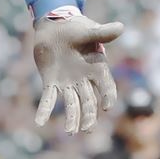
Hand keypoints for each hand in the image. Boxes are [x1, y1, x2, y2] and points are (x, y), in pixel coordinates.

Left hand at [33, 6, 123, 133]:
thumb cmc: (76, 28)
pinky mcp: (51, 81)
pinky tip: (39, 122)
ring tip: (70, 132)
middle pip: (89, 101)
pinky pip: (48, 98)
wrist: (55, 26)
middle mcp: (84, 80)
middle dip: (88, 115)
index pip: (106, 86)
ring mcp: (68, 82)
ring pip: (72, 104)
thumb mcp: (89, 30)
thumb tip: (121, 27)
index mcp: (96, 68)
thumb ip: (102, 33)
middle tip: (87, 130)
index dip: (107, 96)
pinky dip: (44, 110)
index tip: (106, 106)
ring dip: (72, 118)